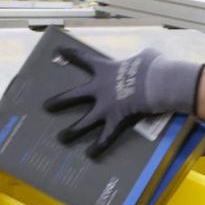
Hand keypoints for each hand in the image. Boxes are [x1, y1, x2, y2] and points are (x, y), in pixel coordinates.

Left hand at [45, 46, 202, 157]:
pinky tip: (90, 154)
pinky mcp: (116, 121)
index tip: (57, 50)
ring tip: (61, 138)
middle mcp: (100, 89)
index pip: (84, 59)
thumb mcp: (146, 55)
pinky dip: (98, 146)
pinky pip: (105, 137)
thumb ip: (141, 58)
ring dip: (71, 131)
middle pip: (74, 95)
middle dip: (59, 101)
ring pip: (83, 122)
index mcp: (106, 69)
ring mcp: (106, 107)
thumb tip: (148, 58)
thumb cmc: (153, 66)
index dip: (70, 54)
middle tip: (46, 106)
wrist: (158, 82)